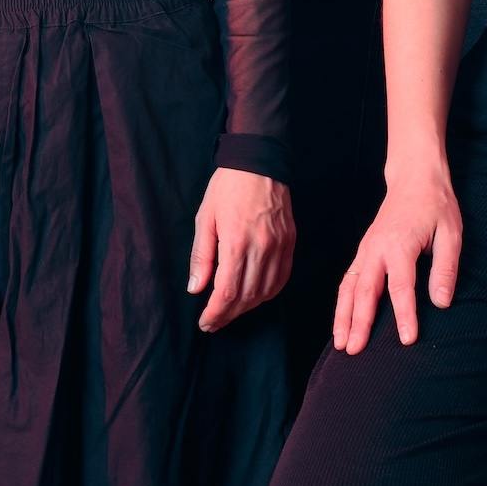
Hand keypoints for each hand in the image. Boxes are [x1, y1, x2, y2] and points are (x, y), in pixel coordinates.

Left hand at [189, 168, 293, 331]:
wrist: (259, 163)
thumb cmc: (227, 188)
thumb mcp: (205, 218)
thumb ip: (201, 256)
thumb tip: (196, 289)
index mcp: (237, 242)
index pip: (228, 292)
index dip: (216, 313)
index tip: (205, 322)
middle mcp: (262, 248)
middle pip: (247, 297)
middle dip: (229, 315)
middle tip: (214, 322)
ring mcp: (280, 246)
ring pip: (266, 291)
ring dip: (248, 307)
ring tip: (231, 311)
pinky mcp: (290, 242)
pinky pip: (282, 278)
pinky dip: (268, 293)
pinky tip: (255, 296)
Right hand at [334, 161, 459, 352]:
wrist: (414, 178)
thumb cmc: (436, 206)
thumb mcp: (451, 234)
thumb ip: (446, 269)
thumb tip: (442, 303)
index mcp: (400, 245)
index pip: (401, 287)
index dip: (404, 315)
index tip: (406, 339)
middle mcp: (377, 249)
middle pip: (365, 291)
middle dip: (358, 322)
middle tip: (353, 351)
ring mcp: (366, 250)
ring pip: (349, 288)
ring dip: (342, 316)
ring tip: (340, 344)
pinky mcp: (363, 251)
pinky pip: (347, 280)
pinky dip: (342, 303)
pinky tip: (341, 322)